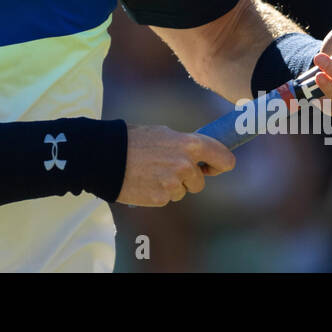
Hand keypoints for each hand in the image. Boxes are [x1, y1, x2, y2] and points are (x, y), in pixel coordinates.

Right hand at [115, 124, 234, 206]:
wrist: (107, 156)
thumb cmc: (134, 140)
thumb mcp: (164, 133)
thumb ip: (185, 145)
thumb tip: (200, 156)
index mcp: (190, 145)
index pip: (225, 159)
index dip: (220, 164)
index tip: (212, 168)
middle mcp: (186, 165)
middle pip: (199, 182)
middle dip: (187, 178)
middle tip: (166, 168)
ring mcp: (174, 183)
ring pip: (183, 191)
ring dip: (172, 186)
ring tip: (151, 173)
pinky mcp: (162, 198)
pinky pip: (167, 198)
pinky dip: (158, 192)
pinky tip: (144, 182)